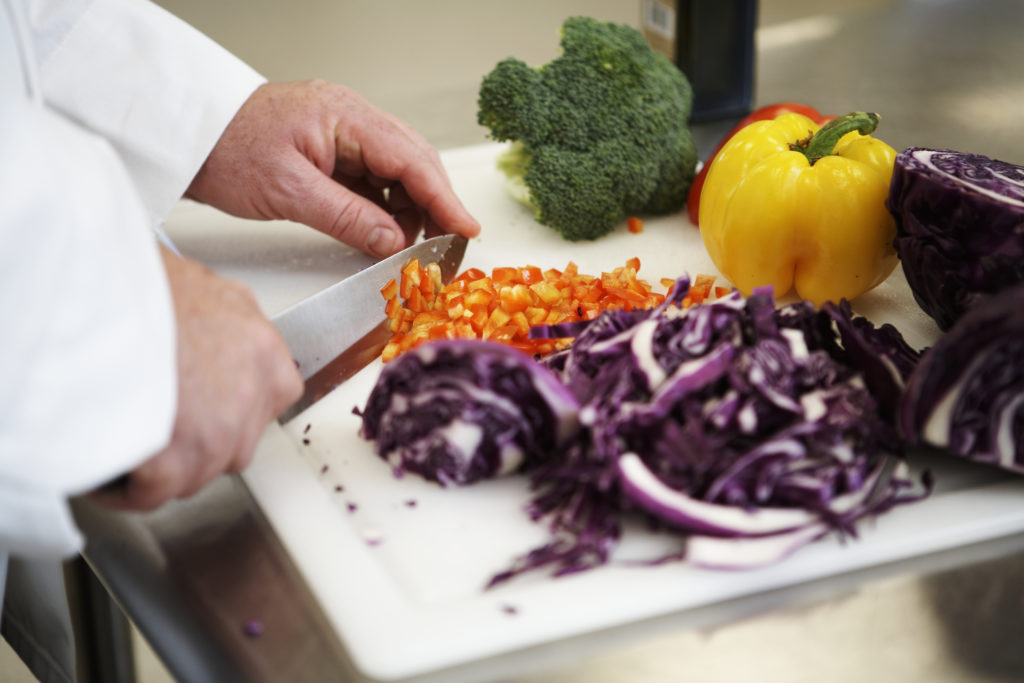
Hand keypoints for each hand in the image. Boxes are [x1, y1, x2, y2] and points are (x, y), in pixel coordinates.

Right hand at [92, 247, 302, 510]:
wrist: (99, 286)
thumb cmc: (137, 279)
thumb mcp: (205, 287)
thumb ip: (225, 321)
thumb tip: (212, 337)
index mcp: (261, 349)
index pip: (272, 400)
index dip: (233, 411)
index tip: (206, 412)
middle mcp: (250, 392)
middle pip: (235, 445)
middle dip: (198, 444)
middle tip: (159, 429)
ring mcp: (218, 429)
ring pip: (198, 474)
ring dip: (163, 469)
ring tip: (128, 449)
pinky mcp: (177, 457)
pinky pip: (155, 493)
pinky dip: (126, 489)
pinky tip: (107, 472)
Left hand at [185, 80, 480, 257]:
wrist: (183, 135)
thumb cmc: (224, 150)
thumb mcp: (288, 191)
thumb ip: (347, 217)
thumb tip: (395, 242)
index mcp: (344, 116)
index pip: (411, 158)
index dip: (444, 197)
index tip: (467, 228)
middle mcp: (350, 118)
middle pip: (413, 161)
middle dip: (433, 204)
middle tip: (446, 245)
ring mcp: (342, 133)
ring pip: (395, 172)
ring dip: (409, 209)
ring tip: (410, 247)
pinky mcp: (330, 151)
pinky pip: (371, 179)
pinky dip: (384, 207)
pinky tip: (384, 232)